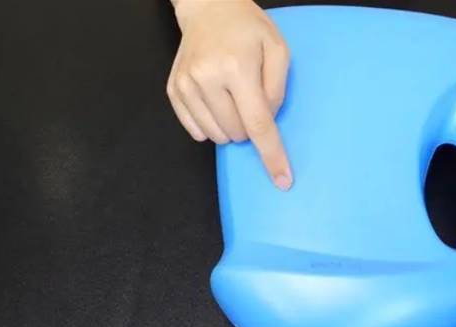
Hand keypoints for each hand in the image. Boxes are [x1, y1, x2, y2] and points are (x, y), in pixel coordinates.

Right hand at [167, 0, 291, 189]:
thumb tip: (267, 121)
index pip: (257, 124)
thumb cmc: (248, 28)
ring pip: (216, 136)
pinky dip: (210, 125)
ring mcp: (186, 85)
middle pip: (237, 133)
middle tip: (250, 97)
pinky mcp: (173, 90)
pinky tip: (215, 102)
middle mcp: (207, 78)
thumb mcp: (278, 49)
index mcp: (237, 68)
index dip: (271, 155)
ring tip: (232, 96)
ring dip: (231, 127)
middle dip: (250, 126)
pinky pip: (194, 130)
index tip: (282, 181)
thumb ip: (277, 89)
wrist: (208, 7)